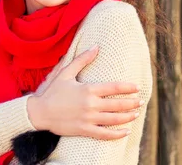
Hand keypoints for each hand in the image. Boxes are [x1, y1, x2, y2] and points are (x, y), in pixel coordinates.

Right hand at [27, 46, 141, 139]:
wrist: (39, 113)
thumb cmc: (52, 91)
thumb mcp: (65, 72)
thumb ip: (82, 59)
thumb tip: (96, 46)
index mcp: (88, 89)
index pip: (113, 87)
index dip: (127, 88)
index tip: (137, 87)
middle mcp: (90, 104)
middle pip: (117, 104)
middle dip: (131, 103)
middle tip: (141, 101)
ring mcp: (88, 119)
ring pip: (114, 119)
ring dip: (127, 117)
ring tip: (136, 114)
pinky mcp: (84, 130)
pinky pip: (104, 134)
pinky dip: (117, 134)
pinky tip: (125, 132)